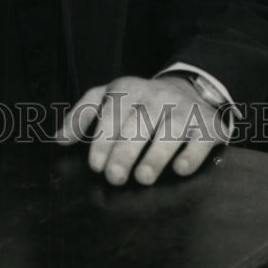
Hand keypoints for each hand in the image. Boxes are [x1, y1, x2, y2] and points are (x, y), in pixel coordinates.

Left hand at [55, 75, 225, 185]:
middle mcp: (157, 97)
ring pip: (170, 130)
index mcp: (128, 89)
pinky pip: (201, 140)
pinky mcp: (208, 127)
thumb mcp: (108, 98)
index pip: (114, 112)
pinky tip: (180, 169)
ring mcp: (184, 111)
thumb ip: (82, 116)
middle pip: (140, 123)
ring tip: (143, 177)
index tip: (95, 165)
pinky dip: (191, 155)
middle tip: (114, 177)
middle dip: (125, 151)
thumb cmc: (140, 102)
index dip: (103, 138)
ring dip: (155, 154)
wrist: (191, 90)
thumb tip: (59, 140)